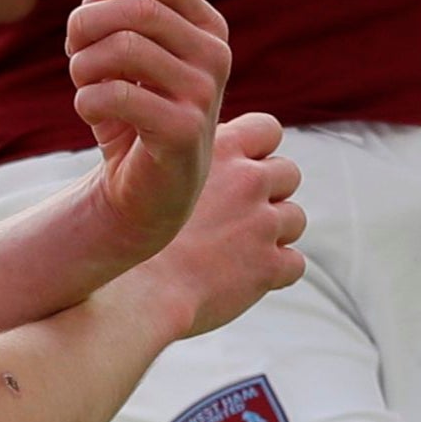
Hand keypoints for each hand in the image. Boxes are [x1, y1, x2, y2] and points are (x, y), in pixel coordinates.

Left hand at [64, 0, 232, 253]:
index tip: (87, 23)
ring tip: (84, 85)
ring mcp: (205, 93)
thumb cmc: (132, 112)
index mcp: (209, 28)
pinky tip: (92, 114)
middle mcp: (216, 55)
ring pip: (124, 46)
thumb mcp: (129, 52)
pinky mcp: (184, 132)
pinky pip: (116, 95)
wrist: (147, 191)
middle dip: (86, 25)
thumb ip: (121, 9)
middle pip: (138, 8)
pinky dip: (86, 101)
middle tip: (74, 55)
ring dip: (83, 65)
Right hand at [149, 120, 305, 336]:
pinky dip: (276, 272)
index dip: (258, 151)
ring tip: (237, 249)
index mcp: (219, 149)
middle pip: (287, 173)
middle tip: (237, 217)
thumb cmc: (126, 233)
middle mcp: (247, 180)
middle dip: (269, 194)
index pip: (268, 129)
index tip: (241, 169)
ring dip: (274, 233)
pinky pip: (294, 263)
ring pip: (295, 218)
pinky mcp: (268, 265)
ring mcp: (262, 222)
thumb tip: (188, 147)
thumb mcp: (146, 171)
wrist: (132, 292)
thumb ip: (181, 156)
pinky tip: (243, 278)